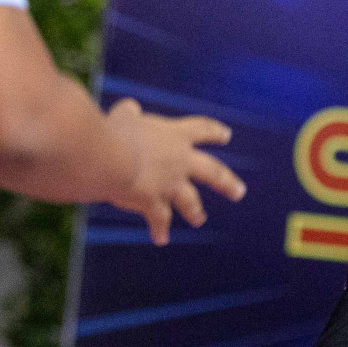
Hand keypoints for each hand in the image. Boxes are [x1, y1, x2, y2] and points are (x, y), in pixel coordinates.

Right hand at [104, 98, 246, 245]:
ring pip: (190, 201)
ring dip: (195, 211)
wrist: (107, 157)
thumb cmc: (113, 131)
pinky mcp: (153, 203)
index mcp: (175, 135)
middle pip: (212, 172)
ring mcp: (170, 184)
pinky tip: (160, 238)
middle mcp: (180, 161)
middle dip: (227, 182)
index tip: (226, 135)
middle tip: (239, 192)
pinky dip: (159, 229)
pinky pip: (159, 219)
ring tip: (199, 219)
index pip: (201, 129)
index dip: (214, 132)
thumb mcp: (124, 116)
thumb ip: (130, 113)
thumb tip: (131, 107)